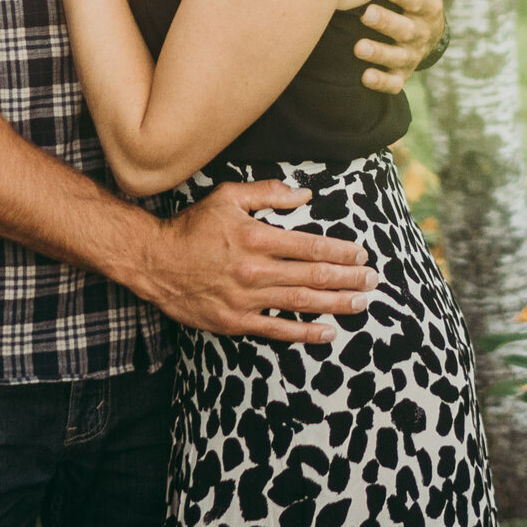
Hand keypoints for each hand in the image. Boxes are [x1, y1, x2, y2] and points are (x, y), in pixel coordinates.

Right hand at [137, 181, 379, 344]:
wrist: (154, 262)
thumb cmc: (192, 226)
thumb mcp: (227, 197)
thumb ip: (268, 193)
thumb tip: (305, 193)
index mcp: (256, 237)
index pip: (310, 246)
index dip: (340, 251)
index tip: (361, 255)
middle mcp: (255, 269)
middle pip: (313, 275)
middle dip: (348, 278)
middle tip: (373, 281)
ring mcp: (246, 298)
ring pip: (301, 302)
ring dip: (336, 303)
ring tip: (361, 303)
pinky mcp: (235, 321)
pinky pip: (277, 330)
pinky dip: (305, 333)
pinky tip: (329, 333)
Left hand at [356, 0, 445, 94]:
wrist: (428, 29)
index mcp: (428, 5)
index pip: (419, 0)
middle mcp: (422, 31)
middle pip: (407, 29)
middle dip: (387, 22)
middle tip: (367, 14)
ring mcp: (413, 54)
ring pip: (398, 56)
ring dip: (379, 53)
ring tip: (359, 48)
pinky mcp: (403, 73)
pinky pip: (394, 82)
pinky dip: (381, 82)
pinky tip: (365, 77)